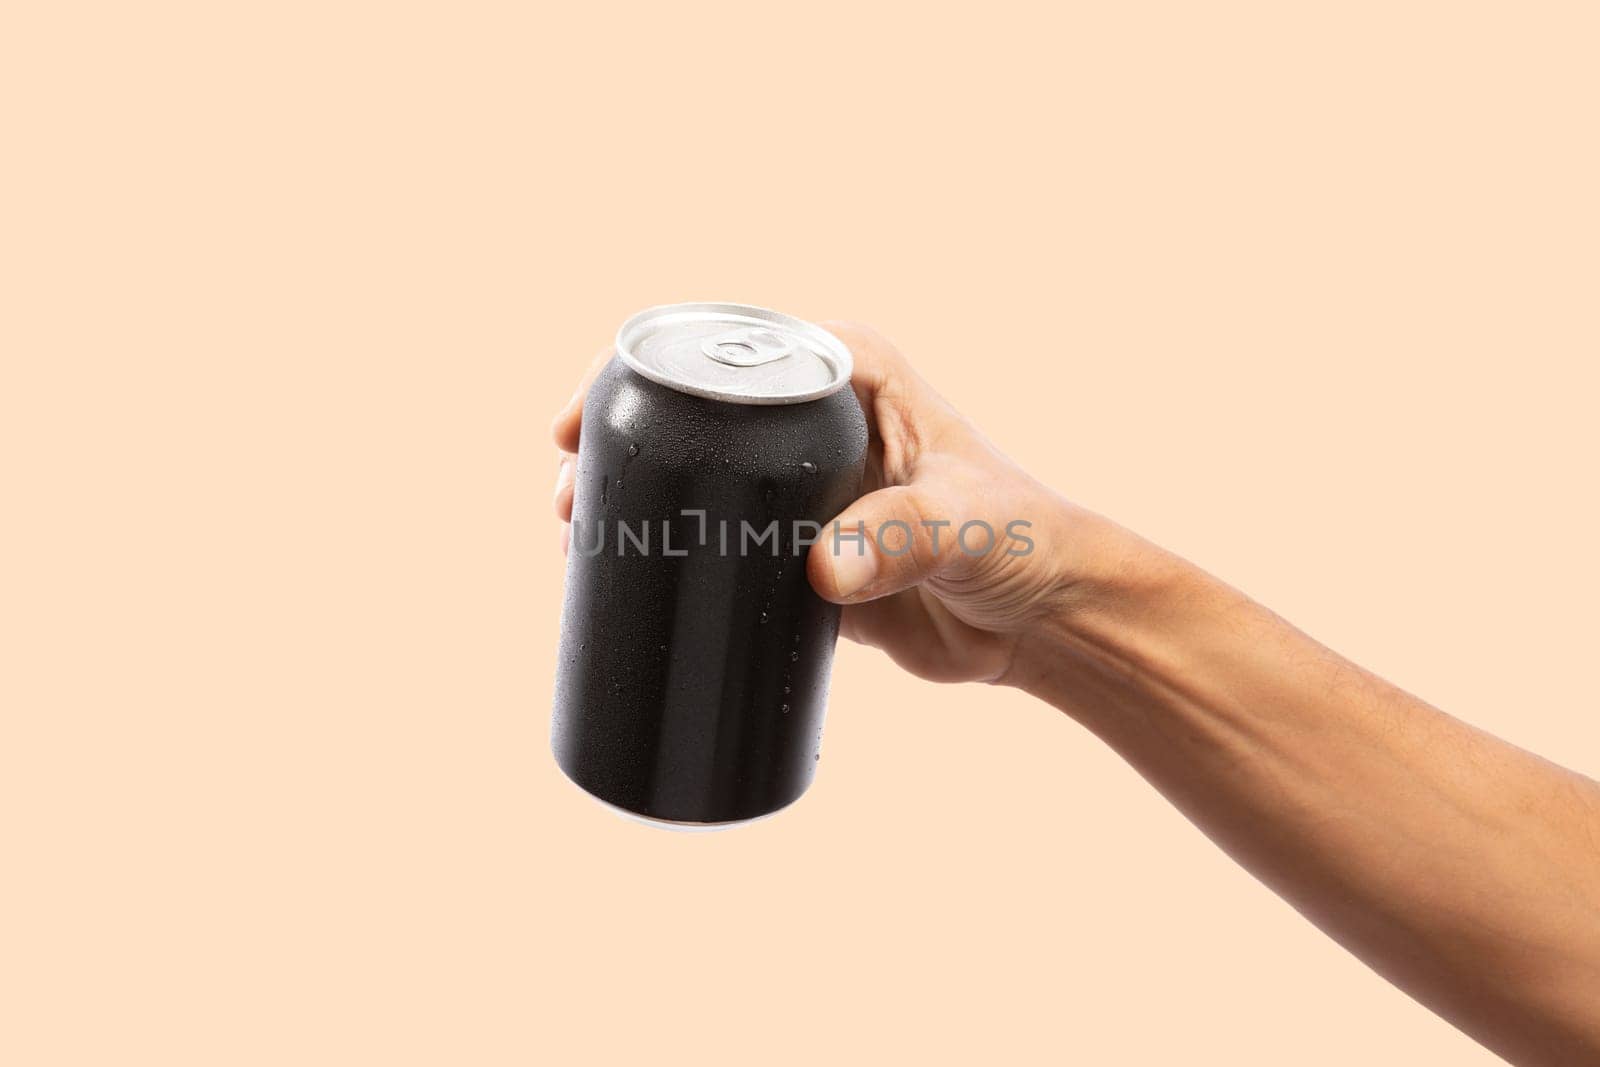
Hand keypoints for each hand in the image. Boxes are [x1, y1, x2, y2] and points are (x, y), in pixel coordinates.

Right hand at [552, 323, 1114, 685]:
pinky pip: (722, 549)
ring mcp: (805, 490)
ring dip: (639, 501)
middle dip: (625, 440)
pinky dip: (677, 559)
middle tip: (568, 488)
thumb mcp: (965, 523)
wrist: (1042, 619)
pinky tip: (627, 574)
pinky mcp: (802, 554)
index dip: (648, 368)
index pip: (733, 348)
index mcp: (852, 374)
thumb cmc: (1024, 538)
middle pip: (699, 413)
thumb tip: (822, 573)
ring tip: (576, 530)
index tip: (586, 411)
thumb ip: (901, 536)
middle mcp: (819, 421)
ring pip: (701, 482)